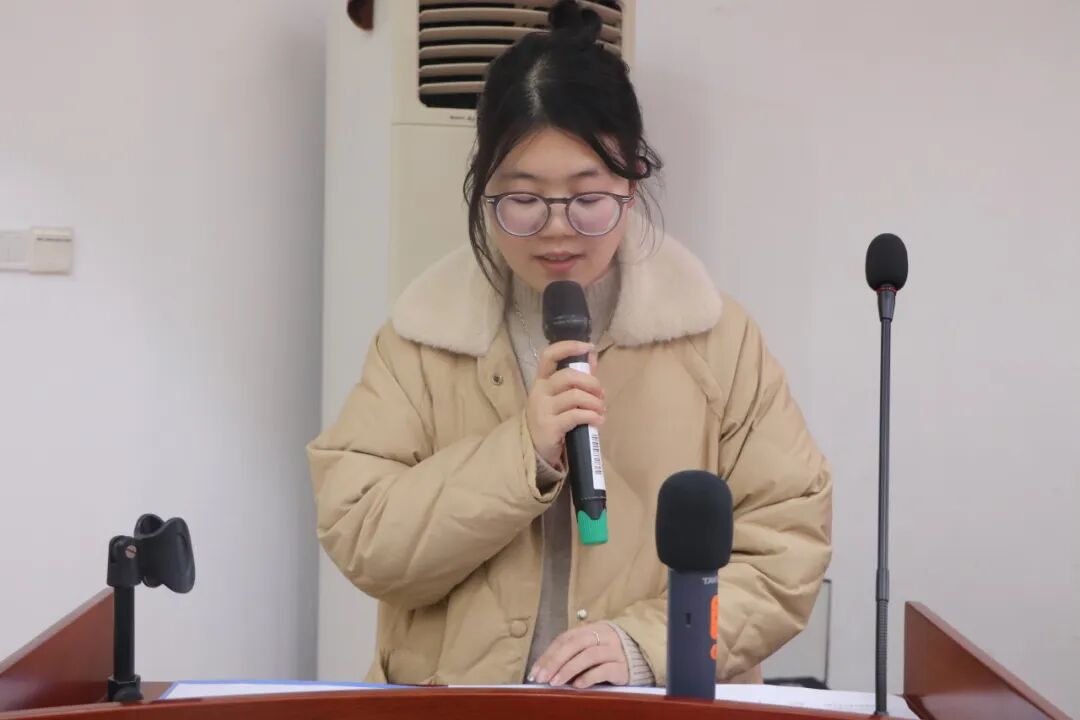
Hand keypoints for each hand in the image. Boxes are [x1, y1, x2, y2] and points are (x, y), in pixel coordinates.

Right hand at [526, 341, 604, 467]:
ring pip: (575, 396)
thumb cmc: (551, 420)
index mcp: (542, 381)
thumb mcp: (559, 398)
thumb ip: (576, 378)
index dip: (568, 347)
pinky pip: (576, 415)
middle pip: (569, 375)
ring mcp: (543, 409)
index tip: (588, 347)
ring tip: (601, 410)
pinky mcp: (549, 426)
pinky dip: (592, 416)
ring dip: (595, 402)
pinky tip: (599, 420)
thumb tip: (592, 356)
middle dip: (591, 382)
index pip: (549, 355)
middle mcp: (539, 392)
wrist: (534, 451)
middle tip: (601, 394)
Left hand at [529, 622, 628, 687]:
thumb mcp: (590, 646)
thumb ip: (572, 652)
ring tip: (555, 682)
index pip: (565, 639)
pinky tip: (577, 685)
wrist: (641, 655)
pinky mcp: (623, 666)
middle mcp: (602, 636)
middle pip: (575, 644)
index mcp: (590, 629)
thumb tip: (545, 669)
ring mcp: (614, 650)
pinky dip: (589, 677)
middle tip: (542, 677)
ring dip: (568, 669)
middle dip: (555, 661)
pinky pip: (604, 670)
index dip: (548, 654)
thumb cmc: (608, 653)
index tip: (535, 671)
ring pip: (588, 655)